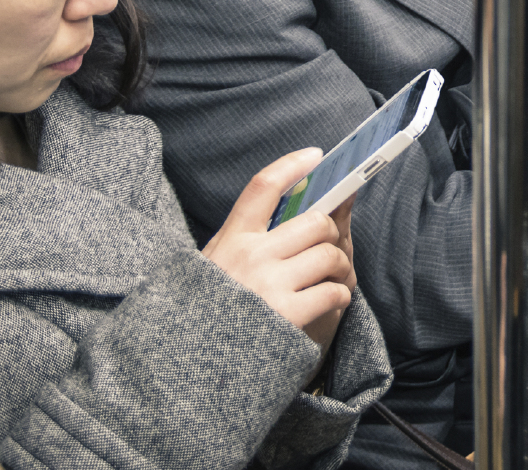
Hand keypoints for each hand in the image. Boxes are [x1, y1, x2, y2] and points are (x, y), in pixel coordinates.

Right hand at [202, 149, 357, 356]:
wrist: (188, 371)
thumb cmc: (207, 313)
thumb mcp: (212, 267)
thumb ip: (244, 240)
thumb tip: (288, 209)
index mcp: (230, 240)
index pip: (262, 187)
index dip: (291, 165)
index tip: (315, 155)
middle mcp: (250, 256)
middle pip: (315, 222)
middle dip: (330, 233)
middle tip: (327, 248)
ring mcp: (269, 285)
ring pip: (330, 254)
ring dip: (339, 267)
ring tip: (330, 278)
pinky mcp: (288, 314)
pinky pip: (334, 291)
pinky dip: (339, 296)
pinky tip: (328, 302)